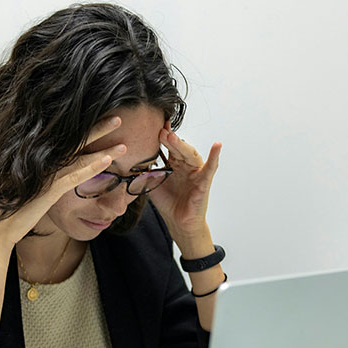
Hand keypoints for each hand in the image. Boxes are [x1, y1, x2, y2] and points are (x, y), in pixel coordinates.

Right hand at [0, 117, 126, 245]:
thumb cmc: (14, 208)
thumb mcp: (32, 188)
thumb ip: (45, 177)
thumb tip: (56, 173)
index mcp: (41, 160)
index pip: (69, 140)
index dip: (87, 129)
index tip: (103, 119)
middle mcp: (44, 163)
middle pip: (76, 141)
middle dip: (98, 128)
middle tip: (118, 117)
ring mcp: (46, 174)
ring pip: (80, 156)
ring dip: (103, 149)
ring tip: (124, 144)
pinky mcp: (48, 190)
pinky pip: (75, 176)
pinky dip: (92, 167)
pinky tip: (108, 161)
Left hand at [148, 121, 221, 242]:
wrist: (178, 222)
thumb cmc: (168, 203)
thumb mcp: (152, 184)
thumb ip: (144, 172)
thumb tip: (129, 160)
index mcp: (173, 163)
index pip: (168, 146)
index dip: (161, 136)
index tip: (152, 125)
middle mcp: (185, 164)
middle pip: (178, 148)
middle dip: (168, 138)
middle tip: (159, 130)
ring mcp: (195, 172)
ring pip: (190, 154)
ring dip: (182, 145)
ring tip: (172, 136)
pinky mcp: (204, 181)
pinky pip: (211, 167)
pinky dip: (215, 156)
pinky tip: (217, 145)